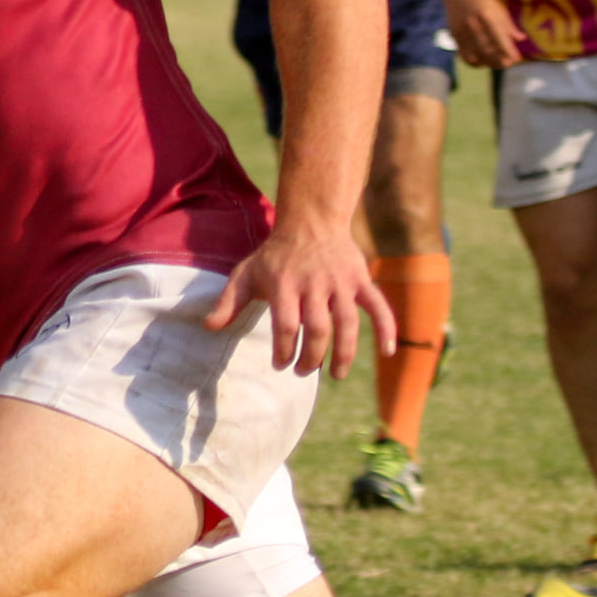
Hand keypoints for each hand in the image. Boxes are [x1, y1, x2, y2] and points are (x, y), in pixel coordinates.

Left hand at [204, 220, 395, 380]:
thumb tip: (208, 327)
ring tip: (336, 375)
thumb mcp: (246, 273)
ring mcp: (340, 282)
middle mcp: (314, 284)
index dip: (283, 349)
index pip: (286, 326)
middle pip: (317, 329)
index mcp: (285, 284)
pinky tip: (388, 353)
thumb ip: (229, 301)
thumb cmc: (275, 255)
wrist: (311, 221)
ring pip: (347, 323)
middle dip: (311, 357)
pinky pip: (378, 306)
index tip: (280, 363)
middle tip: (304, 371)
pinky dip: (387, 329)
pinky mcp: (360, 280)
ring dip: (343, 354)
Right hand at [444, 0, 520, 68]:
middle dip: (499, 60)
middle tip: (509, 63)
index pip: (498, 36)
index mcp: (486, 14)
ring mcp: (462, 31)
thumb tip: (521, 39)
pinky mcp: (455, 37)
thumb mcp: (498, 9)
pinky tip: (483, 63)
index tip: (517, 59)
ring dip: (488, 63)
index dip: (508, 50)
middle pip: (486, 49)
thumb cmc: (483, 1)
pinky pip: (465, 55)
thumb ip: (508, 25)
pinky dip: (475, 63)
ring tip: (498, 64)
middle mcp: (472, 24)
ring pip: (475, 55)